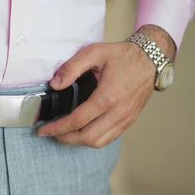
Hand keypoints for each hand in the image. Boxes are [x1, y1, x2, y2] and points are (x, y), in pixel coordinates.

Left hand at [37, 25, 175, 147]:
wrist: (151, 59)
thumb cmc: (122, 56)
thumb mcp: (94, 52)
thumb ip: (72, 67)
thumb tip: (55, 85)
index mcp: (108, 96)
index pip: (77, 121)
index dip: (57, 128)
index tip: (43, 130)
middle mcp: (118, 112)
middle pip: (87, 137)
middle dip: (64, 138)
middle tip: (50, 133)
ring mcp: (126, 119)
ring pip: (98, 142)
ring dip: (78, 141)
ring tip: (63, 134)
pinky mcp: (129, 121)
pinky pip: (109, 139)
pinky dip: (92, 139)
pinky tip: (81, 131)